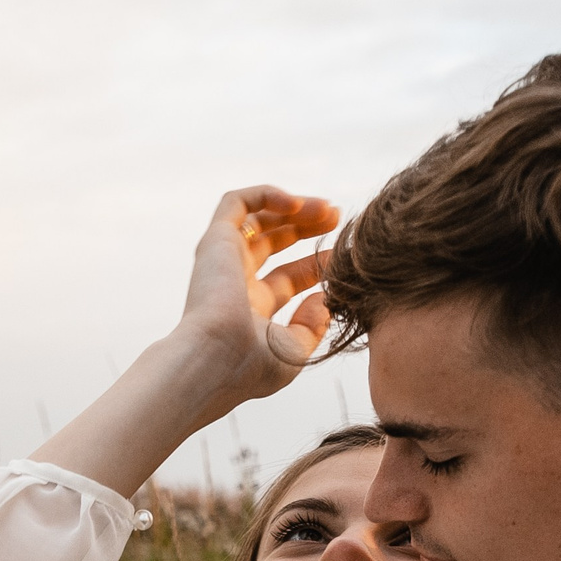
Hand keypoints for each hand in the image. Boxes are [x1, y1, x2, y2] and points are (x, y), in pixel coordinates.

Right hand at [171, 185, 340, 413]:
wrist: (214, 359)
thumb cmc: (250, 366)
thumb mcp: (294, 351)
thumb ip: (311, 326)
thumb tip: (322, 300)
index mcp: (251, 310)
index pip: (288, 278)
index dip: (318, 263)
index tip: (346, 257)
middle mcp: (234, 283)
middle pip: (274, 243)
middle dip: (307, 228)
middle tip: (338, 219)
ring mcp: (223, 260)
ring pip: (258, 219)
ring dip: (294, 208)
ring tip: (327, 209)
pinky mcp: (215, 241)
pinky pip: (237, 202)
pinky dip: (267, 195)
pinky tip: (296, 205)